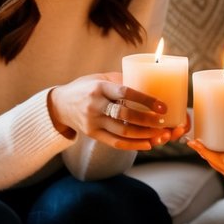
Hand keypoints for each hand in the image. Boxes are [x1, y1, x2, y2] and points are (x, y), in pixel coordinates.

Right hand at [48, 72, 189, 150]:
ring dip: (144, 134)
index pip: (125, 92)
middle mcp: (94, 105)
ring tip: (159, 134)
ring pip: (122, 131)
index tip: (162, 106)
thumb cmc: (86, 87)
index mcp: (99, 87)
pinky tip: (147, 144)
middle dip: (147, 120)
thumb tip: (148, 82)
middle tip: (163, 121)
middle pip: (125, 115)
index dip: (145, 100)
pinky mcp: (92, 134)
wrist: (61, 104)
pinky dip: (133, 145)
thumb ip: (121, 81)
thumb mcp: (100, 78)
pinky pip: (115, 143)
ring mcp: (92, 121)